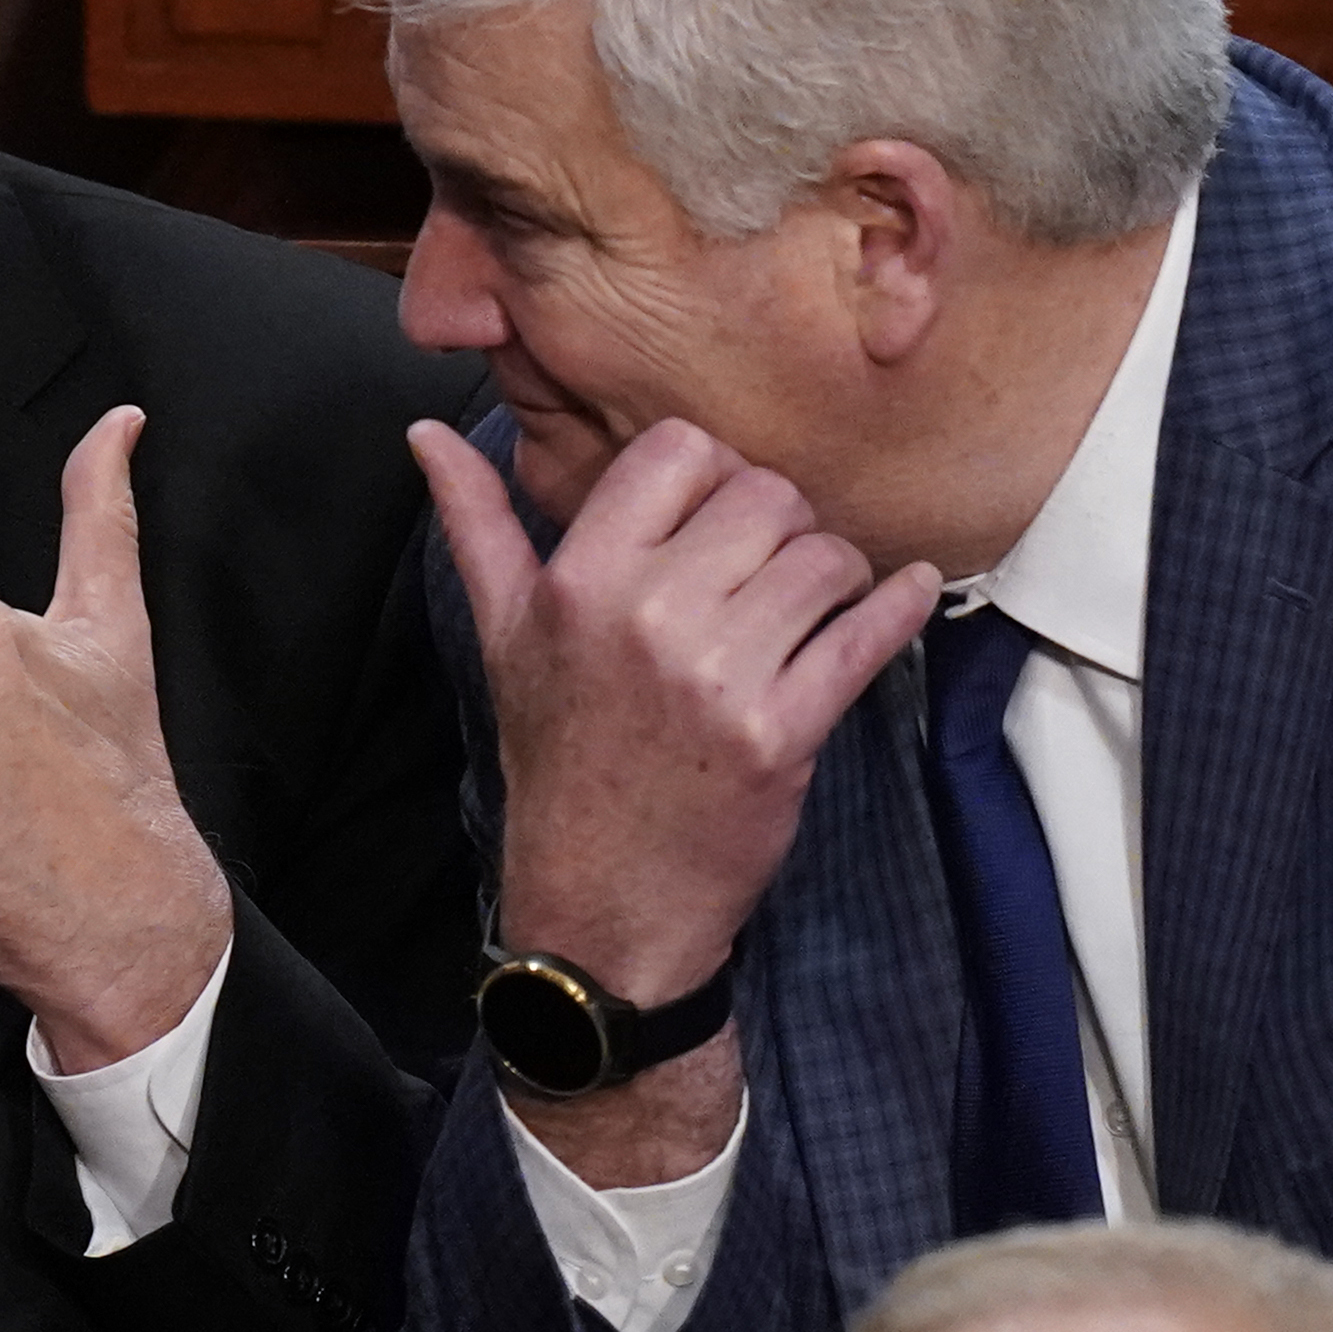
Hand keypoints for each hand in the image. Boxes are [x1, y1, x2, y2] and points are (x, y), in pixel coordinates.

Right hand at [414, 415, 938, 1181]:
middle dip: (783, 523)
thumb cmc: (558, 756)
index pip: (680, 451)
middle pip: (766, 496)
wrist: (600, 898)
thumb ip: (476, 523)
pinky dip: (899, 607)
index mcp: (579, 579)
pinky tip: (906, 594)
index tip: (715, 516)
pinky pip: (867, 636)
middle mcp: (646, 615)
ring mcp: (718, 675)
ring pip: (825, 558)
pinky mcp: (782, 731)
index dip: (712, 473)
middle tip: (770, 568)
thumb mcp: (502, 633)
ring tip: (809, 607)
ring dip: (835, 574)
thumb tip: (427, 433)